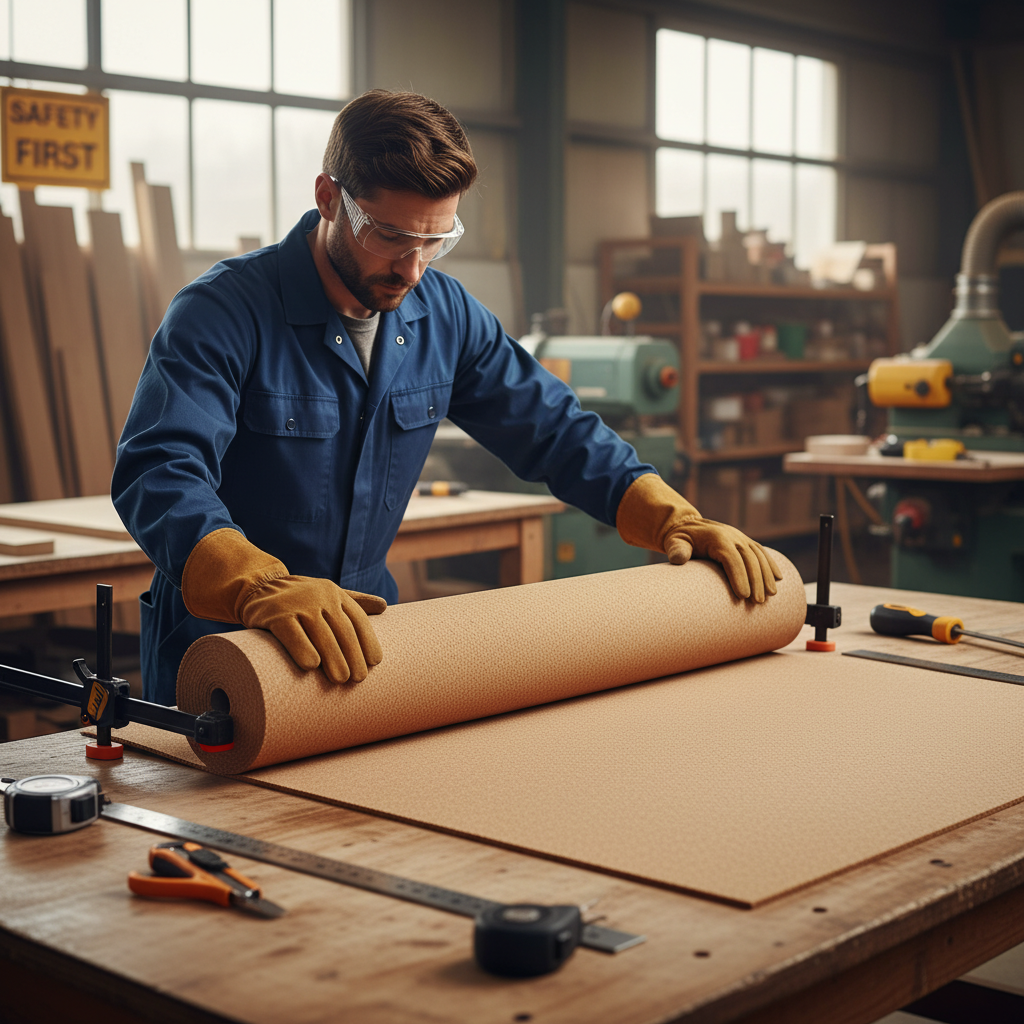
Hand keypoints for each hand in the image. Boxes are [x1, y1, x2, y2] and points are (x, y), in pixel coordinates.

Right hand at [182, 528, 385, 682]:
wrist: (259, 588)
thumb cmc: (300, 599)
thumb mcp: (328, 594)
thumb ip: (354, 601)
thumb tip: (384, 606)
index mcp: (335, 594)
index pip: (357, 620)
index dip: (368, 641)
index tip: (375, 663)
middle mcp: (320, 596)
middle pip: (342, 630)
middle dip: (353, 655)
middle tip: (357, 679)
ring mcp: (297, 604)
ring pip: (321, 634)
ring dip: (333, 658)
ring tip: (340, 680)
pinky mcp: (275, 615)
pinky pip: (291, 633)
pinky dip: (302, 649)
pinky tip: (311, 666)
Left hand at [616, 474, 781, 601]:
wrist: (687, 525)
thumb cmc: (680, 539)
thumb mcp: (674, 542)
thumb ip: (676, 549)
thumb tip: (678, 559)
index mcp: (717, 537)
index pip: (732, 557)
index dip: (739, 576)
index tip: (743, 595)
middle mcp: (732, 536)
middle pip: (749, 558)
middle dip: (756, 580)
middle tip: (758, 602)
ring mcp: (740, 538)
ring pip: (759, 556)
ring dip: (767, 575)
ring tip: (770, 595)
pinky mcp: (745, 542)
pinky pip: (761, 552)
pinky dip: (770, 564)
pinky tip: (778, 578)